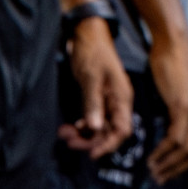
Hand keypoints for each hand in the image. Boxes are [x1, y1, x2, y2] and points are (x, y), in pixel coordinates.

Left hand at [60, 18, 133, 158]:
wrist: (88, 35)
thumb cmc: (93, 53)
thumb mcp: (91, 78)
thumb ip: (93, 103)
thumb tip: (94, 127)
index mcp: (122, 98)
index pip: (122, 130)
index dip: (109, 144)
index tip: (91, 153)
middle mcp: (117, 102)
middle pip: (110, 132)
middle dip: (90, 141)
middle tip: (69, 142)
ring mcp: (108, 101)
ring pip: (99, 128)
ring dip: (83, 135)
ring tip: (65, 133)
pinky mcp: (97, 98)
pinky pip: (93, 119)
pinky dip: (82, 126)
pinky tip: (70, 125)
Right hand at [146, 32, 187, 183]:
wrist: (173, 45)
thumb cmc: (173, 67)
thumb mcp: (182, 95)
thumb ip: (181, 114)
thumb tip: (171, 133)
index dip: (187, 164)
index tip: (170, 173)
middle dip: (177, 169)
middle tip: (160, 177)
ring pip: (186, 148)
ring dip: (168, 163)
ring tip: (153, 170)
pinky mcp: (183, 105)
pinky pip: (175, 137)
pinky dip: (164, 151)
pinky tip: (153, 156)